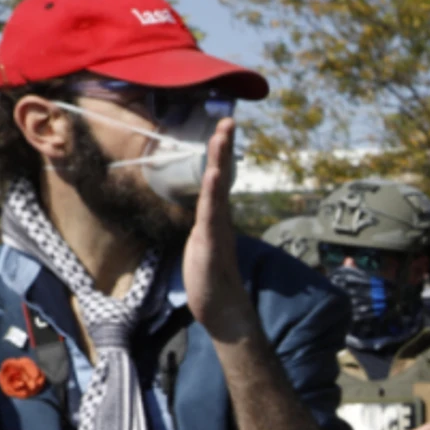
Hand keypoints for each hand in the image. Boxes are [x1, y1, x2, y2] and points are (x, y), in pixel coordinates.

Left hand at [181, 120, 260, 345]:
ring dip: (220, 159)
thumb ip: (203, 229)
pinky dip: (213, 190)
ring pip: (217, 188)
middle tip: (228, 120)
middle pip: (221, 175)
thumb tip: (201, 217)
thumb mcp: (201, 247)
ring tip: (223, 135)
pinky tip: (215, 172)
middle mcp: (219, 218)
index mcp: (215, 218)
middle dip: (223, 147)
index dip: (219, 154)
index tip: (222, 129)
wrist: (223, 309)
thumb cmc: (211, 281)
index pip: (216, 179)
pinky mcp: (211, 242)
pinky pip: (212, 211)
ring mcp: (217, 229)